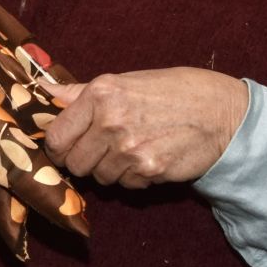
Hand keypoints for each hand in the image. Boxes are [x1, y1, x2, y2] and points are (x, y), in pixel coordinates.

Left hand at [42, 68, 247, 188]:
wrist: (222, 111)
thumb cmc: (175, 90)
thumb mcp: (127, 81)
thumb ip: (82, 92)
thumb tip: (44, 89)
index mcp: (101, 93)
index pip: (56, 136)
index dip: (58, 147)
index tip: (65, 148)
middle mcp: (110, 121)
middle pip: (74, 163)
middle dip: (84, 160)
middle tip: (101, 150)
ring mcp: (129, 148)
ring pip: (100, 177)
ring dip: (111, 169)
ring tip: (131, 149)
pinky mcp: (149, 170)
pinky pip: (126, 185)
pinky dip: (133, 177)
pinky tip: (149, 157)